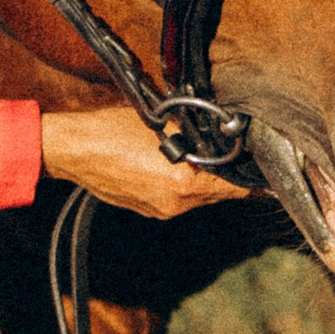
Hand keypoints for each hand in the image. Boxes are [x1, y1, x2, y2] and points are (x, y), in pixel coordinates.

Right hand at [41, 107, 246, 217]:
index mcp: (184, 184)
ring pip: (198, 197)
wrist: (73, 149)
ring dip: (202, 179)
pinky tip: (168, 164)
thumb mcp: (164, 123)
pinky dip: (180, 183)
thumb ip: (198, 133)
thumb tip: (224, 133)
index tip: (261, 169)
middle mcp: (175, 204)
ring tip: (193, 155)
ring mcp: (160, 210)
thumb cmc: (112, 130)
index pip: (236, 188)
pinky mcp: (147, 209)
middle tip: (228, 153)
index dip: (251, 177)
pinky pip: (176, 198)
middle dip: (224, 175)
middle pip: (219, 194)